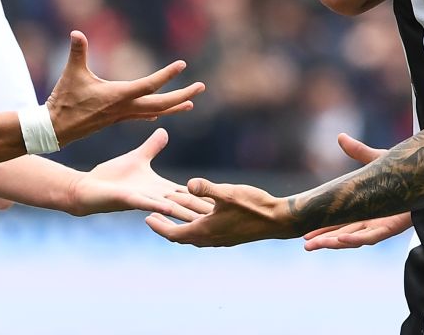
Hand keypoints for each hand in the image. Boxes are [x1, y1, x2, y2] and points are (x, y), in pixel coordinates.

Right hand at [46, 31, 203, 144]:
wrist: (56, 129)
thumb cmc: (64, 100)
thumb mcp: (71, 74)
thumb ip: (77, 52)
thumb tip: (76, 33)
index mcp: (118, 96)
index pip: (149, 85)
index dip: (167, 75)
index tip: (182, 65)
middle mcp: (125, 108)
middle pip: (161, 104)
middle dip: (182, 96)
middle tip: (201, 87)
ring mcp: (122, 116)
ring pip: (155, 112)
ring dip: (174, 107)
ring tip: (191, 103)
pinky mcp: (116, 119)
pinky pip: (142, 116)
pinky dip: (156, 112)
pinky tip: (160, 113)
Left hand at [64, 129, 214, 219]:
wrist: (86, 188)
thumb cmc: (111, 177)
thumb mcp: (138, 158)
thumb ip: (153, 146)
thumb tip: (166, 130)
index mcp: (159, 187)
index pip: (187, 191)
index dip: (205, 194)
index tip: (225, 199)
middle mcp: (155, 197)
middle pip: (185, 203)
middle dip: (204, 208)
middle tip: (227, 214)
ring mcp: (143, 200)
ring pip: (170, 207)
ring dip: (186, 210)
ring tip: (205, 215)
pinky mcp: (128, 199)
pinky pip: (147, 203)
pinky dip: (159, 205)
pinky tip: (170, 206)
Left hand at [146, 178, 288, 246]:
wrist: (277, 220)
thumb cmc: (253, 205)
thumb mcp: (228, 193)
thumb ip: (207, 188)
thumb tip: (188, 184)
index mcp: (205, 231)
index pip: (174, 234)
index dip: (158, 226)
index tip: (146, 218)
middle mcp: (210, 239)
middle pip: (181, 237)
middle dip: (165, 227)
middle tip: (152, 216)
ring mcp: (220, 239)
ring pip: (193, 236)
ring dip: (180, 226)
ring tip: (170, 214)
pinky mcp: (228, 235)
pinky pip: (204, 233)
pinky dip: (194, 225)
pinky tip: (196, 214)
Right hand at [302, 133, 407, 250]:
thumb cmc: (406, 172)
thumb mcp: (377, 160)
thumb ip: (359, 152)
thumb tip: (340, 136)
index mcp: (365, 209)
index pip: (339, 221)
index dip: (322, 227)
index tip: (304, 230)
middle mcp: (372, 220)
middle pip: (343, 234)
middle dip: (323, 240)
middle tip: (305, 244)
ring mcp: (382, 225)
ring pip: (354, 238)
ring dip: (334, 242)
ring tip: (316, 244)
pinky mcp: (393, 227)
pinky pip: (372, 237)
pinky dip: (355, 239)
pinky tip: (341, 240)